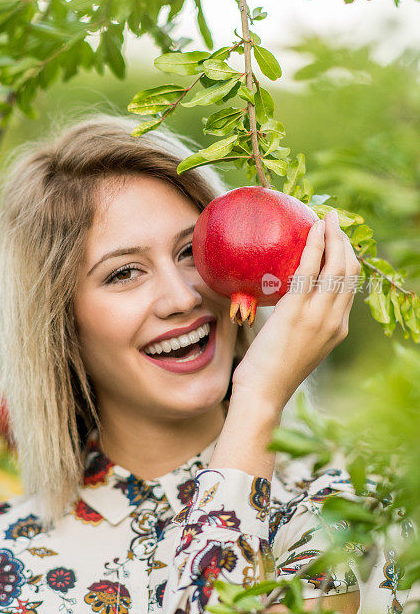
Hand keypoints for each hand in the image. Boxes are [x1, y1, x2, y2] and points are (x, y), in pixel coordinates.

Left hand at [231, 209, 361, 412]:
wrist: (263, 395)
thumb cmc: (270, 372)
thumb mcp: (295, 345)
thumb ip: (298, 322)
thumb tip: (284, 300)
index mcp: (337, 328)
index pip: (350, 286)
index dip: (347, 258)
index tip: (337, 241)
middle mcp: (334, 320)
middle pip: (349, 271)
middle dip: (345, 241)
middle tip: (333, 221)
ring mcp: (318, 317)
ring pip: (336, 267)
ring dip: (333, 237)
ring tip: (325, 218)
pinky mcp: (296, 313)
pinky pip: (310, 272)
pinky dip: (314, 247)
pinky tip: (311, 232)